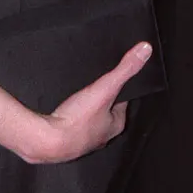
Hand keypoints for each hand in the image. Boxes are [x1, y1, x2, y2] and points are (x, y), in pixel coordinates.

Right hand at [21, 41, 152, 163]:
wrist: (47, 141)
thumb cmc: (77, 120)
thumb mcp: (105, 88)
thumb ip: (125, 69)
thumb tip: (145, 50)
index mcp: (115, 126)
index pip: (122, 103)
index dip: (119, 89)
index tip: (114, 77)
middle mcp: (100, 136)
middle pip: (105, 112)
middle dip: (101, 100)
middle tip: (94, 84)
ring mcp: (82, 141)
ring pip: (88, 121)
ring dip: (85, 110)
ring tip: (79, 96)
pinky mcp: (64, 142)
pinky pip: (70, 126)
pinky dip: (69, 117)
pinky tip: (63, 110)